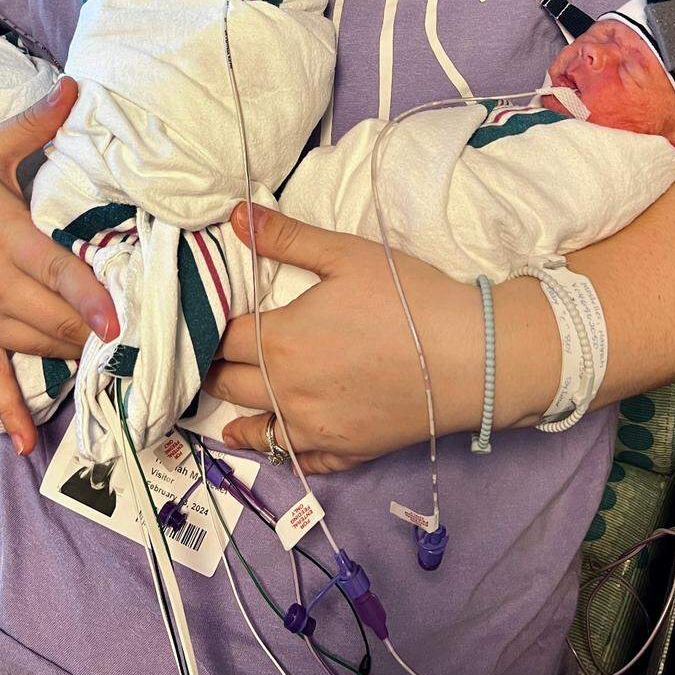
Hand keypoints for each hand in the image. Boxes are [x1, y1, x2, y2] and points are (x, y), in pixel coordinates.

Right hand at [0, 77, 118, 454]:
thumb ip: (36, 123)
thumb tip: (78, 86)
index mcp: (4, 235)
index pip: (54, 270)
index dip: (87, 296)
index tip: (118, 320)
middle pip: (52, 318)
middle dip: (96, 334)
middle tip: (144, 344)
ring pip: (33, 346)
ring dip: (72, 358)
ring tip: (115, 370)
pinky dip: (8, 408)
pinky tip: (25, 443)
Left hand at [203, 203, 478, 473]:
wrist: (471, 358)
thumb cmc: (408, 298)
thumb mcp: (345, 254)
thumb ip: (285, 237)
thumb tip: (233, 216)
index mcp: (279, 341)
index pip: (222, 337)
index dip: (209, 325)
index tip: (203, 317)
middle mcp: (286, 392)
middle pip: (228, 382)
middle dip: (214, 365)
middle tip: (208, 353)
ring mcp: (314, 429)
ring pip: (253, 426)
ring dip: (234, 408)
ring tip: (223, 393)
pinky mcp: (344, 452)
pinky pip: (294, 458)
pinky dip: (272, 447)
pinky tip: (263, 438)